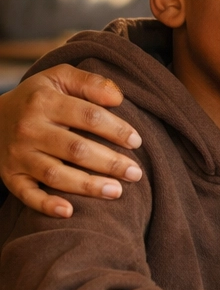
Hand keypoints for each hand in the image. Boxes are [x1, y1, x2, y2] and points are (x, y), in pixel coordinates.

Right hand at [0, 66, 142, 217]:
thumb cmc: (40, 97)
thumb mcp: (60, 77)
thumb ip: (90, 83)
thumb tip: (118, 98)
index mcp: (44, 102)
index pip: (89, 117)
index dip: (116, 130)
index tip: (137, 142)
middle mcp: (29, 129)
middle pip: (76, 149)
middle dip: (110, 162)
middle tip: (136, 173)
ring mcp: (18, 155)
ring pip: (56, 174)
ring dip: (88, 186)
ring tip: (117, 191)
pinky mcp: (10, 176)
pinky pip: (26, 194)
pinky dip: (46, 205)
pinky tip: (69, 212)